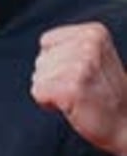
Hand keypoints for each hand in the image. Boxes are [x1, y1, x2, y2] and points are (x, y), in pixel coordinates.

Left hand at [31, 22, 126, 155]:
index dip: (55, 61)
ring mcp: (81, 66)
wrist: (125, 123)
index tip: (78, 74)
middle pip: (40, 60)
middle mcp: (89, 45)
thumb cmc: (104, 93)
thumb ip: (69, 46)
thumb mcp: (93, 56)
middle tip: (80, 88)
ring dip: (52, 92)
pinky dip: (48, 103)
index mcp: (94, 32)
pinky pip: (38, 92)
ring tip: (76, 96)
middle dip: (52, 78)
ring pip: (38, 77)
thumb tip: (41, 54)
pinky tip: (70, 105)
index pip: (47, 41)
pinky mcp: (72, 88)